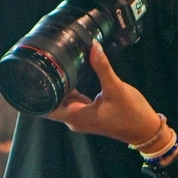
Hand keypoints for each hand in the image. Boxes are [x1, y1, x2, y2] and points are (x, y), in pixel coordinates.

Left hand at [45, 42, 160, 144]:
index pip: (46, 107)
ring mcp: (82, 117)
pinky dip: (71, 89)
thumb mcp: (116, 88)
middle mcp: (75, 119)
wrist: (146, 129)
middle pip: (52, 102)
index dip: (36, 95)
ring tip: (56, 67)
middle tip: (44, 65)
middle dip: (48, 85)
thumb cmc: (131, 114)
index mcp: (76, 116)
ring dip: (60, 86)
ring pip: (63, 100)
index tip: (31, 78)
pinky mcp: (89, 113)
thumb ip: (102, 67)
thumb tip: (93, 47)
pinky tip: (72, 75)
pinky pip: (73, 100)